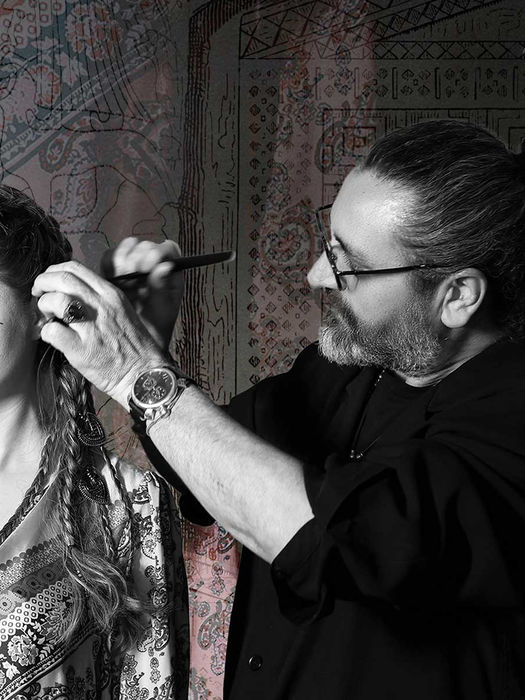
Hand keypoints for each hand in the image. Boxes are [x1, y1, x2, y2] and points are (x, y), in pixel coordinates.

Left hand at [32, 260, 166, 406]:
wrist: (145, 376)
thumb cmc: (134, 349)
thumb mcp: (123, 313)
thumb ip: (100, 301)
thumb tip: (72, 294)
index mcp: (112, 295)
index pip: (75, 268)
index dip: (54, 272)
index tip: (49, 282)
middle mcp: (103, 306)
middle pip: (62, 279)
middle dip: (42, 283)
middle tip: (38, 294)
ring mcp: (93, 328)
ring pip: (55, 300)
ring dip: (42, 306)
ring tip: (45, 317)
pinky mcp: (83, 350)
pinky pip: (52, 331)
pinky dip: (45, 332)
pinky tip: (50, 337)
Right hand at [101, 237, 183, 349]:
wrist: (134, 347)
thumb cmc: (154, 330)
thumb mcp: (162, 311)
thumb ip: (162, 288)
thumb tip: (165, 266)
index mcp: (170, 273)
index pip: (168, 249)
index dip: (158, 252)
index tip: (148, 266)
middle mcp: (152, 267)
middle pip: (145, 246)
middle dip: (138, 258)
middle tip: (133, 277)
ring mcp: (133, 268)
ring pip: (126, 248)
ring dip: (123, 260)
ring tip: (124, 280)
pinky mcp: (114, 273)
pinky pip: (109, 258)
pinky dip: (109, 264)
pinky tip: (113, 279)